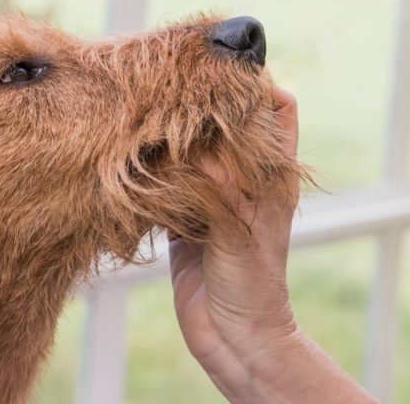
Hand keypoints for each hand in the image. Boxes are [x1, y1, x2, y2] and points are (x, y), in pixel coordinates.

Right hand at [171, 87, 376, 402]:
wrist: (233, 338)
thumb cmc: (253, 288)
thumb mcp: (241, 233)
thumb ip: (222, 190)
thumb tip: (198, 150)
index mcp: (272, 175)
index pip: (278, 109)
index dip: (259, 85)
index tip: (224, 71)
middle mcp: (244, 178)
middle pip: (229, 121)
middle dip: (203, 102)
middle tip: (170, 84)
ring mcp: (213, 195)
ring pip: (196, 146)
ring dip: (174, 132)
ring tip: (145, 112)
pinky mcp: (184, 215)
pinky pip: (169, 178)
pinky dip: (153, 165)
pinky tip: (131, 155)